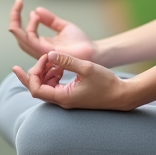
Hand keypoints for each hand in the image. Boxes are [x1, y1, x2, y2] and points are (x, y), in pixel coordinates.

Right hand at [8, 0, 96, 61]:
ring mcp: (41, 51)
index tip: (22, 3)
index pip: (24, 32)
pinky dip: (28, 27)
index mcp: (41, 43)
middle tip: (19, 2)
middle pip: (18, 35)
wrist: (93, 51)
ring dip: (17, 21)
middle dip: (14, 18)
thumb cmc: (80, 42)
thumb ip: (50, 20)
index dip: (20, 17)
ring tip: (20, 6)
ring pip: (21, 38)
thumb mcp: (63, 26)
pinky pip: (30, 41)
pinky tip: (35, 17)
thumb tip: (36, 10)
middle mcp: (38, 48)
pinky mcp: (46, 51)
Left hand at [14, 51, 135, 110]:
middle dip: (34, 74)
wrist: (121, 95)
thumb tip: (49, 53)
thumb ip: (66, 61)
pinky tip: (61, 66)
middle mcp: (62, 101)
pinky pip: (54, 86)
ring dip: (45, 73)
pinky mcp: (71, 96)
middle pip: (37, 90)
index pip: (36, 89)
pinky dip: (53, 75)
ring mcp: (66, 99)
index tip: (44, 58)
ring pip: (45, 87)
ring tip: (53, 61)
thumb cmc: (106, 83)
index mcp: (63, 97)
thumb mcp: (86, 68)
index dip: (33, 73)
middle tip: (37, 60)